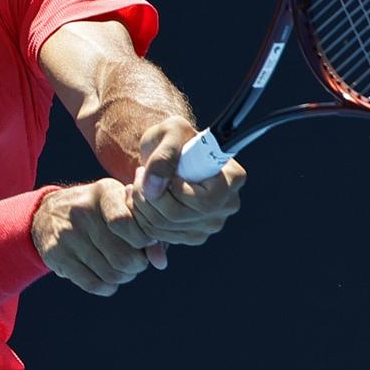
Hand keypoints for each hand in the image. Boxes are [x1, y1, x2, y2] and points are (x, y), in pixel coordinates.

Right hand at [31, 180, 154, 295]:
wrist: (47, 214)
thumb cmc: (100, 212)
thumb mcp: (121, 206)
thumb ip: (146, 229)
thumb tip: (160, 261)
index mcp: (103, 192)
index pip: (126, 223)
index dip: (144, 241)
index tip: (146, 243)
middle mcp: (82, 211)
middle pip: (123, 256)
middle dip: (137, 265)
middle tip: (136, 261)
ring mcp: (67, 234)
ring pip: (111, 274)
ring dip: (124, 277)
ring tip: (123, 269)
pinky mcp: (56, 255)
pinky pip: (93, 284)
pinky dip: (108, 287)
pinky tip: (108, 279)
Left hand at [130, 116, 245, 246]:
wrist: (167, 155)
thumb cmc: (174, 138)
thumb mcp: (170, 132)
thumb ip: (163, 155)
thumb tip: (154, 189)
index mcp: (233, 178)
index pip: (205, 201)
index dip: (177, 191)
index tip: (164, 174)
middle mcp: (227, 205)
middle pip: (181, 216)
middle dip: (150, 197)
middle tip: (138, 175)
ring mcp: (210, 224)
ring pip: (166, 228)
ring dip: (141, 206)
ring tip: (136, 183)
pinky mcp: (192, 236)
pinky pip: (160, 236)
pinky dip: (142, 218)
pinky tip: (141, 198)